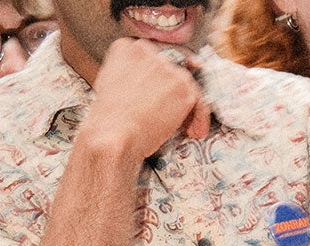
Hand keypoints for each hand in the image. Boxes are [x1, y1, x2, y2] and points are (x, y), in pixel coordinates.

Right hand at [80, 39, 209, 161]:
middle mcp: (148, 52)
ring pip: (186, 85)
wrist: (114, 134)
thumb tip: (147, 85)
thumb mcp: (110, 84)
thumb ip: (129, 75)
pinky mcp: (183, 87)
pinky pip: (200, 100)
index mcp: (126, 48)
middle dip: (173, 92)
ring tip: (182, 126)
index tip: (159, 93)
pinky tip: (193, 130)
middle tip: (170, 112)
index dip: (158, 79)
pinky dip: (200, 117)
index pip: (152, 58)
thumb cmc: (109, 119)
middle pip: (171, 69)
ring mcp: (167, 68)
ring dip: (187, 107)